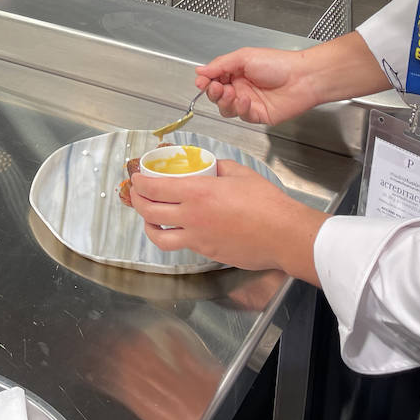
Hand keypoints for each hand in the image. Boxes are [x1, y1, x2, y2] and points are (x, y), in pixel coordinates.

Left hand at [130, 159, 325, 278]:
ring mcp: (197, 239)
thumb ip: (217, 167)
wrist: (283, 234)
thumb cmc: (266, 202)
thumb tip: (207, 166)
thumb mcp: (238, 172)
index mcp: (197, 192)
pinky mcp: (206, 253)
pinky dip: (172, 236)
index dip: (139, 182)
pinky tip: (177, 228)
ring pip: (158, 237)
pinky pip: (180, 245)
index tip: (137, 177)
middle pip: (149, 212)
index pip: (154, 188)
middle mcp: (191, 217)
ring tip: (149, 217)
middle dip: (137, 201)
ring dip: (148, 226)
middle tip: (137, 193)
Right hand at [194, 47, 321, 124]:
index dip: (205, 81)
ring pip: (226, 109)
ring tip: (232, 93)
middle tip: (217, 87)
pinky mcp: (258, 115)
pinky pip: (242, 116)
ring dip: (225, 102)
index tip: (201, 82)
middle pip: (217, 96)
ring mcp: (249, 102)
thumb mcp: (244, 57)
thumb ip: (221, 64)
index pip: (213, 79)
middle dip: (214, 92)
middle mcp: (241, 87)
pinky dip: (241, 109)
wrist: (303, 78)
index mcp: (236, 71)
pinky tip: (246, 100)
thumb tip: (201, 70)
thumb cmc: (279, 63)